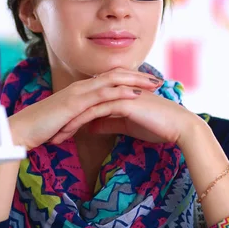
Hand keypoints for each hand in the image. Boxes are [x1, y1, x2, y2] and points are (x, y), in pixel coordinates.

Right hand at [8, 68, 161, 149]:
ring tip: (154, 85)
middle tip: (159, 81)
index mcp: (81, 91)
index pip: (110, 81)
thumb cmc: (43, 128)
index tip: (149, 86)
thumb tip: (94, 123)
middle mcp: (82, 87)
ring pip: (112, 81)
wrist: (22, 130)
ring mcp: (78, 93)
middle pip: (116, 76)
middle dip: (139, 78)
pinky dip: (120, 93)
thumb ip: (83, 118)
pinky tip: (135, 95)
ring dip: (135, 82)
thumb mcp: (69, 121)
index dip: (131, 81)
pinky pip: (101, 95)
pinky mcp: (75, 103)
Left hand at [59, 79, 197, 145]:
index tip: (58, 131)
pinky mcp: (124, 102)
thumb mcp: (127, 125)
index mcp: (117, 93)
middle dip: (65, 118)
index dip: (72, 117)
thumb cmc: (158, 126)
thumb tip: (91, 127)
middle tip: (49, 133)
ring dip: (69, 122)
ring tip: (55, 137)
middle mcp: (116, 90)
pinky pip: (97, 111)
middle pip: (83, 102)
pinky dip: (82, 122)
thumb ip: (109, 123)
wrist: (179, 127)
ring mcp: (120, 94)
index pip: (88, 103)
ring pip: (87, 106)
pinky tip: (70, 132)